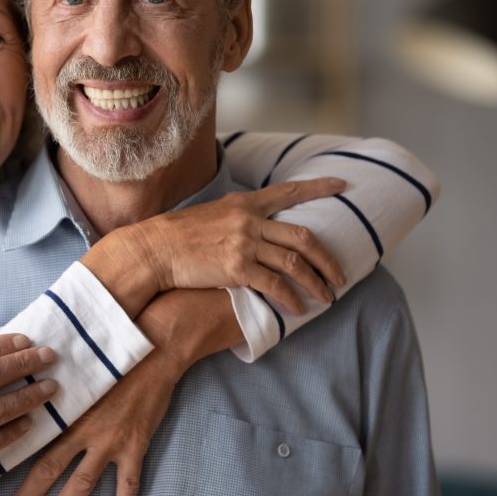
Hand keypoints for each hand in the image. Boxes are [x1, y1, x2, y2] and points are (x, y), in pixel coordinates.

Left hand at [1, 352, 178, 495]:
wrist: (153, 351)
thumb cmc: (110, 355)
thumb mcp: (75, 369)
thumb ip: (53, 390)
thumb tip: (24, 392)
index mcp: (64, 412)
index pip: (32, 448)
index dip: (15, 475)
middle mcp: (83, 431)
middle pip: (49, 472)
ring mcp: (110, 441)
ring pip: (83, 484)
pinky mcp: (135, 445)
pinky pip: (129, 484)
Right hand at [103, 177, 347, 314]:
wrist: (155, 248)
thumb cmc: (179, 234)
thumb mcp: (213, 214)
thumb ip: (239, 217)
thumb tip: (258, 226)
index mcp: (244, 203)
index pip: (289, 192)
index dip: (318, 188)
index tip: (341, 186)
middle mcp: (249, 220)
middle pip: (303, 236)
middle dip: (328, 259)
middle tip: (341, 276)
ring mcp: (244, 244)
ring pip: (295, 262)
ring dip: (316, 282)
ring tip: (326, 297)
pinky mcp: (236, 269)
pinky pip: (274, 284)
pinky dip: (290, 298)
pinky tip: (297, 309)